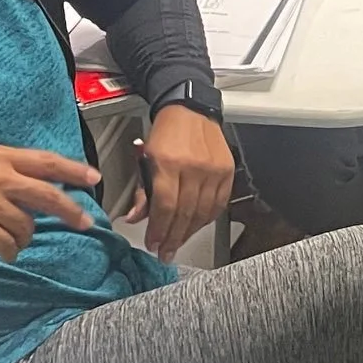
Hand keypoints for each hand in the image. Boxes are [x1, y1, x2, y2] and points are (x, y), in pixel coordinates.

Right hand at [0, 147, 100, 262]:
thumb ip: (9, 170)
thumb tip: (40, 185)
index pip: (46, 162)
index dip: (73, 171)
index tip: (94, 178)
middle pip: (47, 195)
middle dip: (70, 210)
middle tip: (84, 221)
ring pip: (27, 224)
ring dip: (26, 235)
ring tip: (15, 237)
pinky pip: (7, 243)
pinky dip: (10, 250)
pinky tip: (5, 250)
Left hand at [128, 105, 233, 264]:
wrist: (191, 110)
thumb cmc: (166, 133)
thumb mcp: (145, 159)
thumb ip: (142, 191)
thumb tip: (135, 218)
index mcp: (169, 163)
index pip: (165, 206)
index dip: (159, 229)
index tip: (153, 244)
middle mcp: (194, 167)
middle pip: (184, 213)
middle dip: (173, 237)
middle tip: (165, 252)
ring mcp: (214, 170)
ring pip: (203, 212)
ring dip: (189, 232)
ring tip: (178, 243)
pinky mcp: (227, 171)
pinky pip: (219, 204)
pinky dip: (207, 219)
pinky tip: (196, 226)